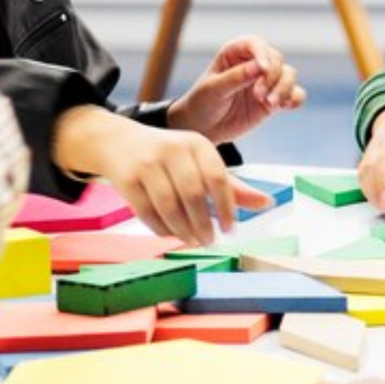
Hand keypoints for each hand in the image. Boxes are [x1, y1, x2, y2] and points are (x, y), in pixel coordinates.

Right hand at [50, 107, 270, 246]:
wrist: (117, 142)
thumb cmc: (169, 157)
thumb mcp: (201, 163)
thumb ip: (233, 186)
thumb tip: (267, 203)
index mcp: (197, 143)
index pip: (218, 178)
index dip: (227, 207)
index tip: (230, 229)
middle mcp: (173, 149)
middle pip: (193, 194)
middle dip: (203, 224)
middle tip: (210, 241)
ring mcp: (148, 163)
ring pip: (169, 206)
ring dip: (183, 230)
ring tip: (193, 241)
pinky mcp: (127, 178)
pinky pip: (147, 212)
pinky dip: (161, 228)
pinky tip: (170, 234)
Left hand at [167, 35, 305, 142]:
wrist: (204, 128)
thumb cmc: (203, 103)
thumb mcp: (213, 90)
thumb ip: (236, 77)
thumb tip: (259, 66)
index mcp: (235, 53)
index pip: (256, 44)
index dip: (262, 53)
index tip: (263, 70)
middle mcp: (254, 63)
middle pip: (277, 59)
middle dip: (272, 77)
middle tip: (259, 95)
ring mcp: (265, 81)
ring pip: (289, 75)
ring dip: (284, 88)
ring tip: (270, 103)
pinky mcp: (274, 98)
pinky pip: (295, 94)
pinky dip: (294, 99)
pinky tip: (283, 107)